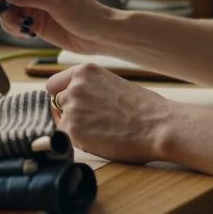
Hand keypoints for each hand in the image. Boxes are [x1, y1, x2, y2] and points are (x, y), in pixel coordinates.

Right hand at [0, 0, 114, 55]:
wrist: (100, 35)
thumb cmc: (86, 14)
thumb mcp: (58, 3)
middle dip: (2, 11)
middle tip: (14, 23)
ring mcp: (33, 7)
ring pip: (7, 13)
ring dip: (10, 23)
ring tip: (27, 30)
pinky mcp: (34, 23)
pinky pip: (14, 25)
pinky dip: (16, 31)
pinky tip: (30, 34)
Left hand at [46, 63, 174, 163]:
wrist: (158, 126)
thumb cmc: (144, 108)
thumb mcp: (112, 84)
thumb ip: (89, 88)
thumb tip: (73, 101)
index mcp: (85, 71)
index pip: (54, 84)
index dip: (62, 96)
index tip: (72, 105)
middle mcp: (74, 87)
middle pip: (56, 104)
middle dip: (69, 113)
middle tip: (95, 121)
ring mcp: (72, 109)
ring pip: (61, 122)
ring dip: (74, 128)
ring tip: (101, 130)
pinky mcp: (73, 131)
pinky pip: (66, 138)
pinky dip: (79, 142)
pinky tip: (101, 139)